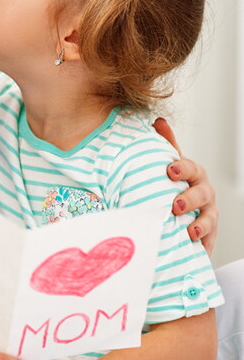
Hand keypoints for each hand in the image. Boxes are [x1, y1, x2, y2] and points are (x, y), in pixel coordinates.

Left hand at [153, 118, 217, 254]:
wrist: (176, 214)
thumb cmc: (170, 185)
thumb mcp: (165, 167)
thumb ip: (164, 145)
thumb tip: (158, 121)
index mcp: (191, 174)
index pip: (190, 168)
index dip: (182, 168)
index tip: (170, 170)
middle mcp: (203, 192)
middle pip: (202, 193)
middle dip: (190, 198)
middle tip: (175, 205)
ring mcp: (208, 214)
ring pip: (209, 217)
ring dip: (200, 223)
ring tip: (189, 230)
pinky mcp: (208, 236)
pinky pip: (210, 240)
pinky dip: (204, 243)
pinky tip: (194, 246)